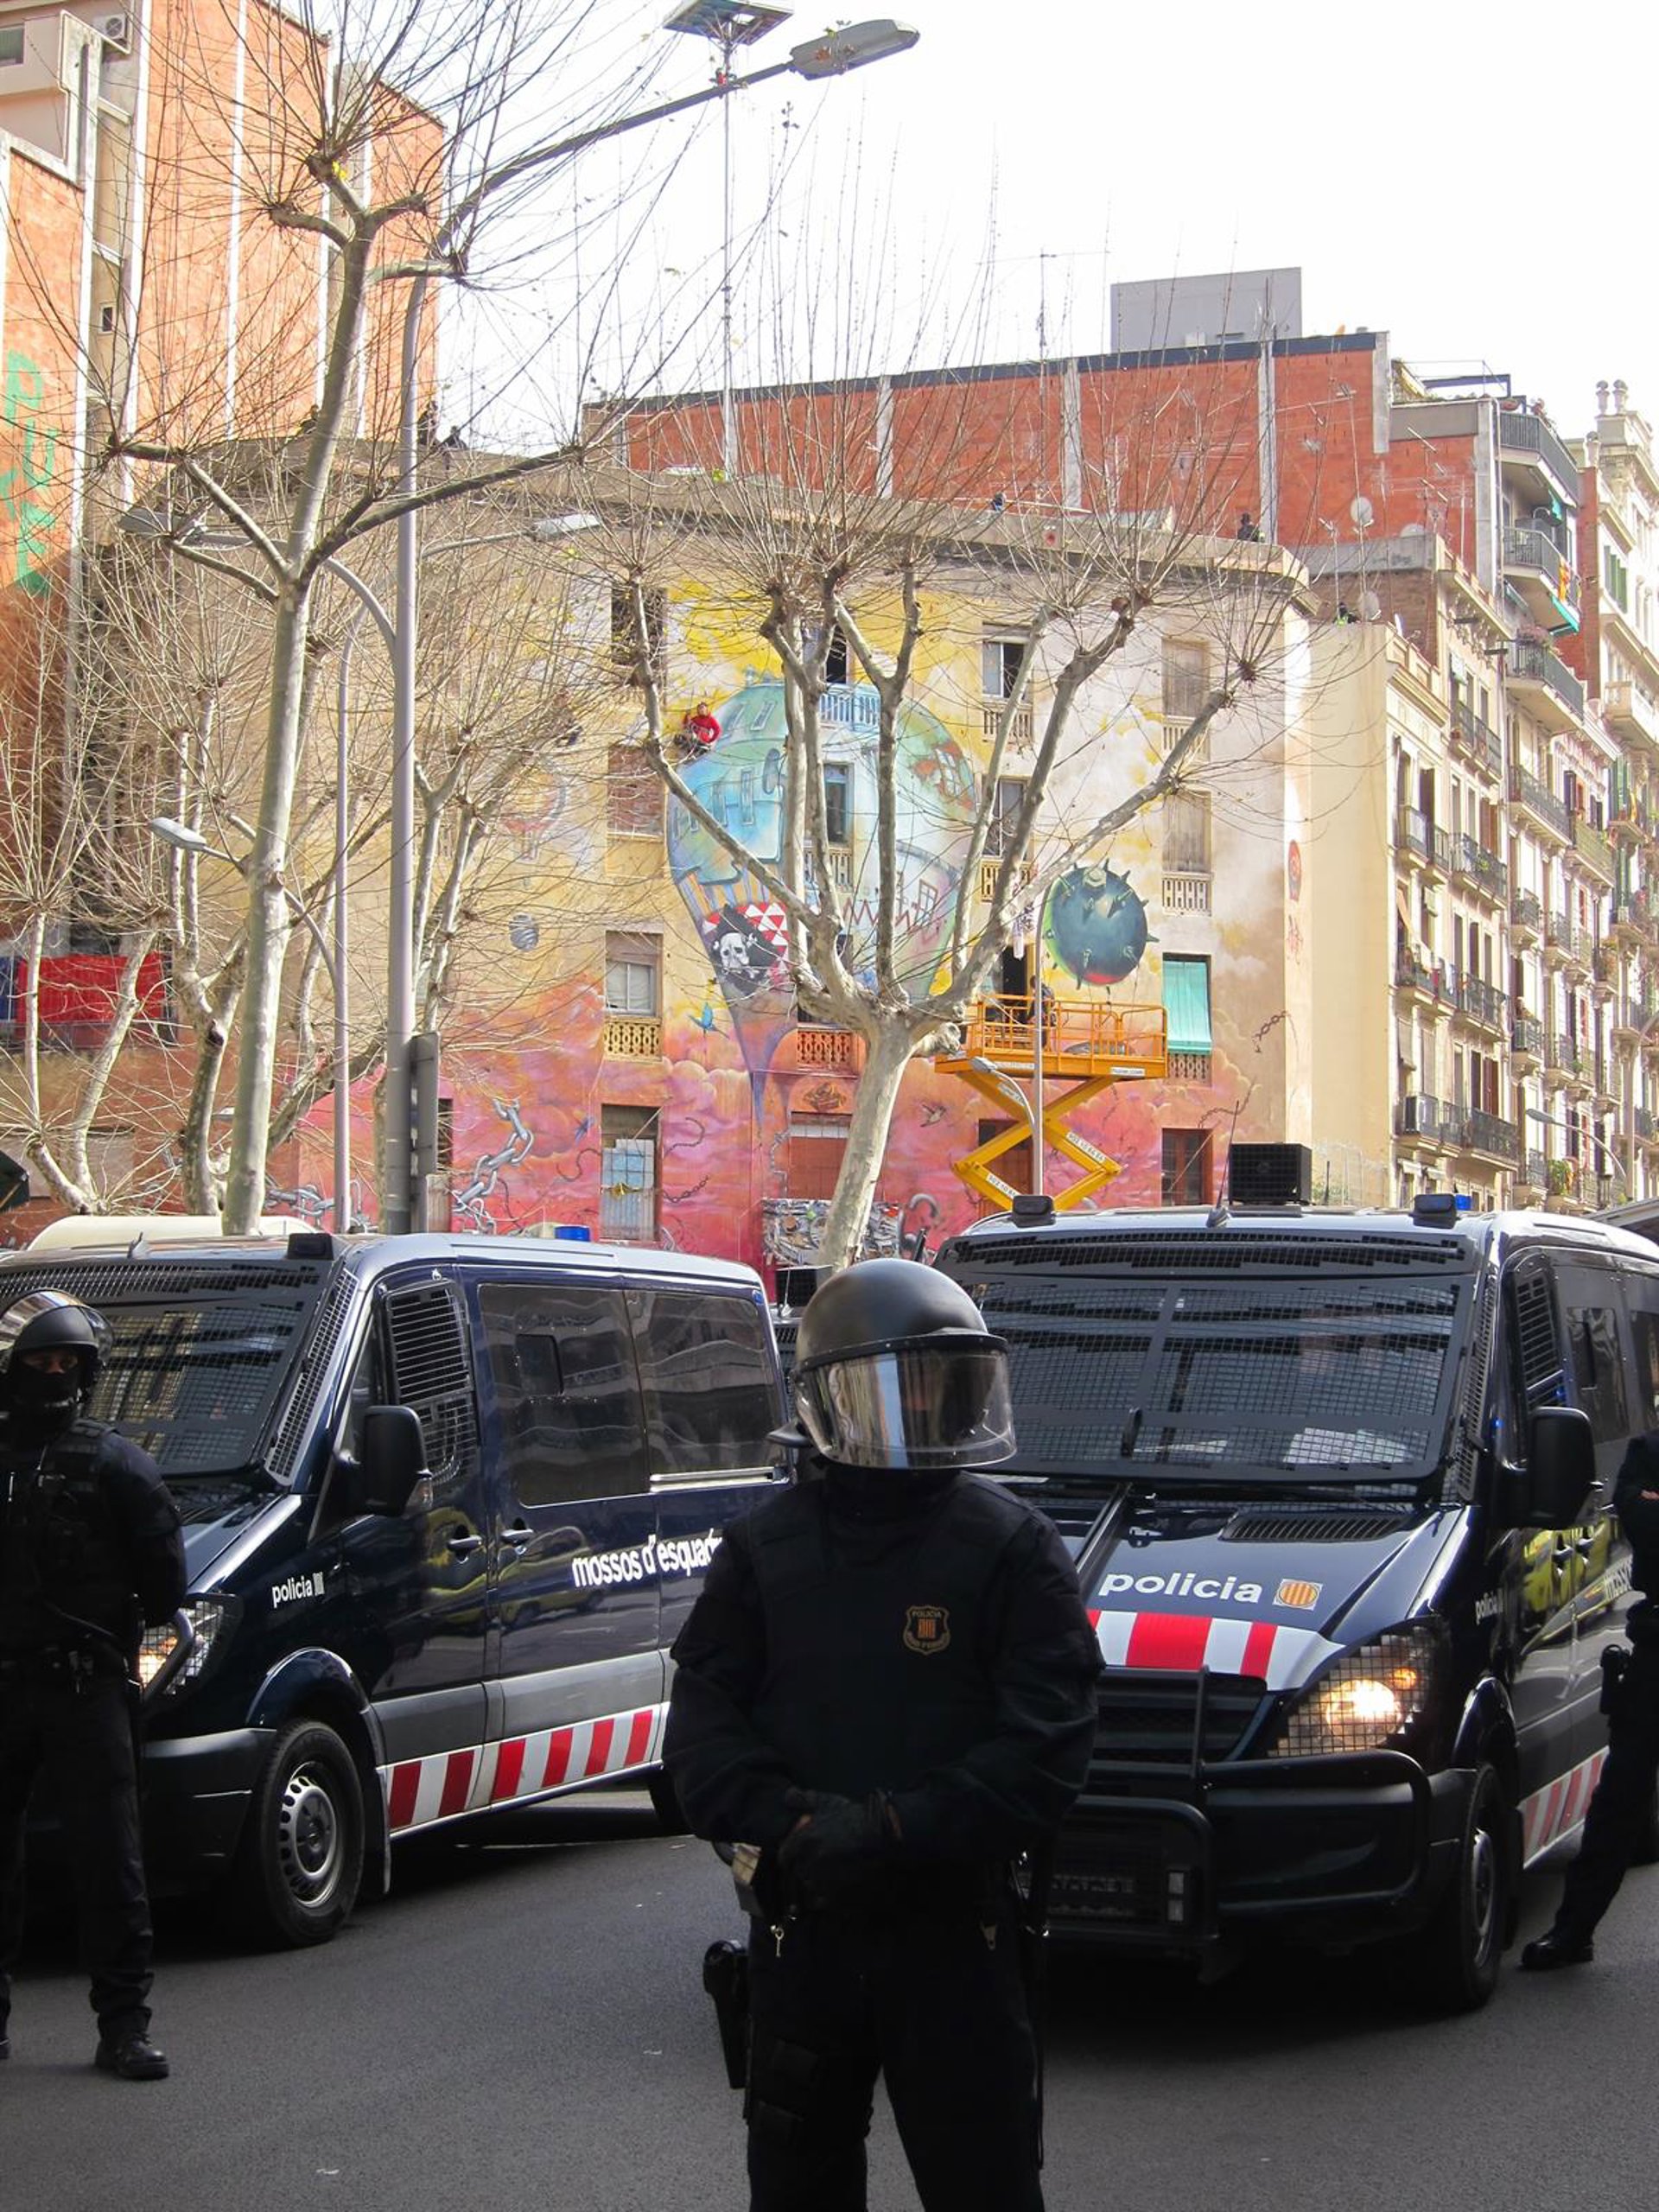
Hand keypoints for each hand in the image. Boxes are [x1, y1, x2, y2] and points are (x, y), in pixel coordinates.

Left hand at [775, 1788, 896, 1906]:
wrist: (884, 1836)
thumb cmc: (856, 1817)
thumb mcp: (829, 1803)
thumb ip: (804, 1799)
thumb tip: (788, 1795)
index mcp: (803, 1842)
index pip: (784, 1857)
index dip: (791, 1857)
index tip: (800, 1855)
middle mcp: (809, 1863)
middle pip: (797, 1873)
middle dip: (806, 1868)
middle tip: (822, 1864)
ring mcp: (822, 1882)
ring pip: (809, 1889)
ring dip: (817, 1883)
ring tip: (832, 1875)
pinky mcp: (837, 1897)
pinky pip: (823, 1902)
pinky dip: (827, 1897)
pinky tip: (839, 1887)